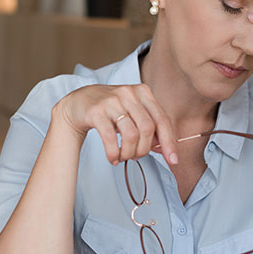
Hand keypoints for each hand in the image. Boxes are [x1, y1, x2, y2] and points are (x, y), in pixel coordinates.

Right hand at [53, 84, 178, 164]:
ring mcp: (111, 101)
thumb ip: (150, 127)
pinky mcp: (96, 111)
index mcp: (143, 92)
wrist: (79, 102)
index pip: (162, 119)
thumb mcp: (133, 114)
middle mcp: (128, 93)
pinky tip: (113, 158)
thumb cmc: (111, 110)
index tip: (173, 160)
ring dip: (129, 153)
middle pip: (148, 128)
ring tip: (123, 157)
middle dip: (144, 149)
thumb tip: (166, 149)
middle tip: (136, 157)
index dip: (169, 142)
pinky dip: (114, 153)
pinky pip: (110, 138)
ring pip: (131, 134)